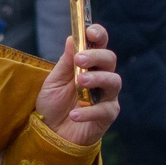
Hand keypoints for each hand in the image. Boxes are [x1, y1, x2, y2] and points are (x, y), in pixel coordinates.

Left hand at [36, 24, 120, 147]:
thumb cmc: (53, 104)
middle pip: (110, 59)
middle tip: (80, 59)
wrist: (51, 133)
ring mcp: (107, 96)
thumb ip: (65, 62)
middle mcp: (102, 76)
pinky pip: (105, 110)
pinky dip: (89, 111)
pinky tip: (73, 114)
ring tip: (80, 82)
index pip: (100, 43)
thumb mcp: (54, 81)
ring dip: (97, 79)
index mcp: (89, 64)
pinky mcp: (107, 115)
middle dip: (97, 56)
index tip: (90, 31)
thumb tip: (72, 38)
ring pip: (114, 81)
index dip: (99, 34)